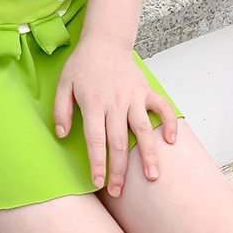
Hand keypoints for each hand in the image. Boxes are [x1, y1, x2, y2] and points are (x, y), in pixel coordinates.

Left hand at [53, 40, 177, 196]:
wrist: (104, 41)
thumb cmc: (83, 65)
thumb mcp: (63, 84)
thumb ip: (61, 110)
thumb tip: (63, 134)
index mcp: (92, 103)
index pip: (96, 140)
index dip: (98, 163)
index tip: (99, 182)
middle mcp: (114, 102)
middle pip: (119, 141)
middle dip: (119, 169)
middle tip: (119, 191)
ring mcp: (133, 97)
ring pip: (143, 129)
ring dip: (149, 154)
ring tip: (152, 177)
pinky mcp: (146, 90)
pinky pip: (161, 108)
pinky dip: (169, 123)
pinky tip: (171, 141)